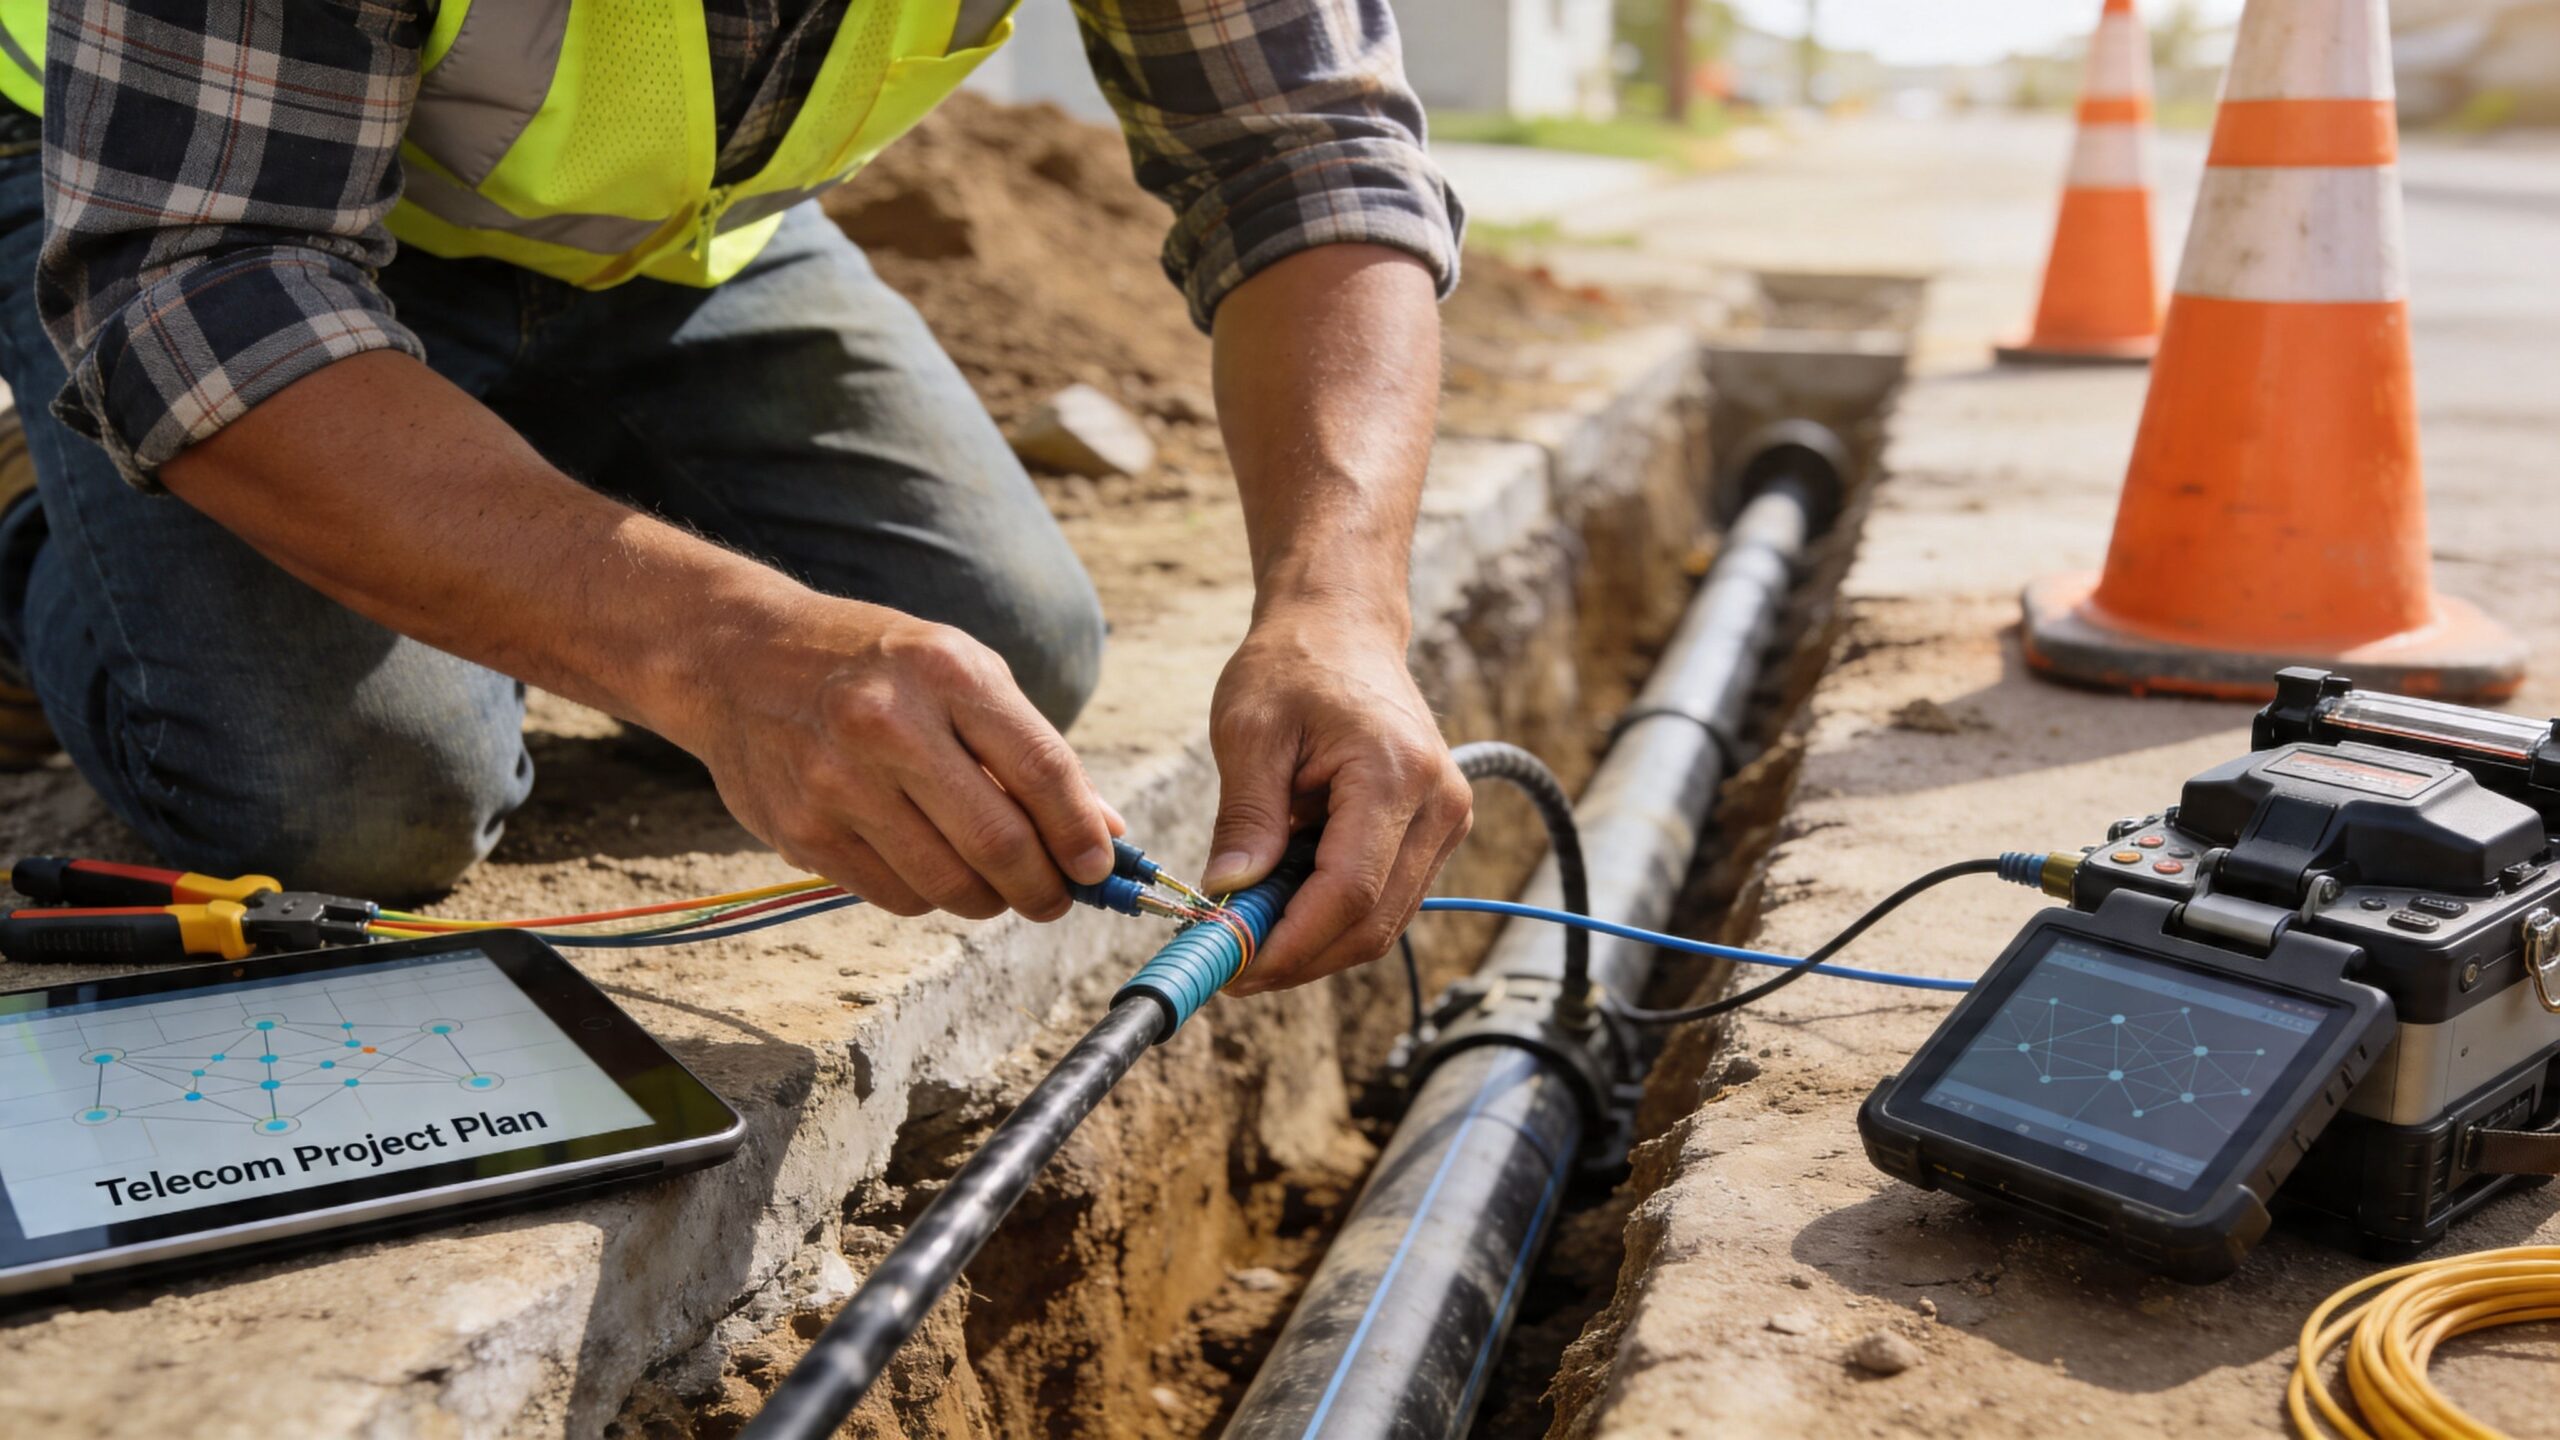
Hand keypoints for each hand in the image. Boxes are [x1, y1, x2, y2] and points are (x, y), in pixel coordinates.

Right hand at [667, 592, 1120, 918]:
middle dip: (1043, 887)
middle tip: (1055, 897)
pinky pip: (895, 896)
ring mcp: (837, 782)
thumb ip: (1030, 749)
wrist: (740, 658)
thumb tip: (1105, 830)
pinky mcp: (802, 832)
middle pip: (998, 842)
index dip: (1081, 833)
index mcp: (945, 671)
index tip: (1098, 866)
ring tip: (995, 885)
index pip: (1042, 771)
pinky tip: (930, 866)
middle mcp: (889, 725)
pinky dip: (929, 896)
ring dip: (989, 901)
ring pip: (948, 885)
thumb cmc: (874, 665)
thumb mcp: (960, 671)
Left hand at [1201, 604, 1471, 992]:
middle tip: (1230, 968)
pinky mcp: (1437, 828)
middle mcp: (1439, 804)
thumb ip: (1245, 817)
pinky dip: (1334, 917)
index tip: (1233, 966)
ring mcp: (1447, 818)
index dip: (1291, 943)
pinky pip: (1388, 898)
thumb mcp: (1249, 731)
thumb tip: (1229, 897)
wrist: (1344, 627)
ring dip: (1316, 943)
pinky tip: (1284, 908)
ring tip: (1249, 937)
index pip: (1349, 891)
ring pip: (1384, 921)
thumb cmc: (1293, 665)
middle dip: (1299, 957)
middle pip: (1373, 921)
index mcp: (1394, 773)